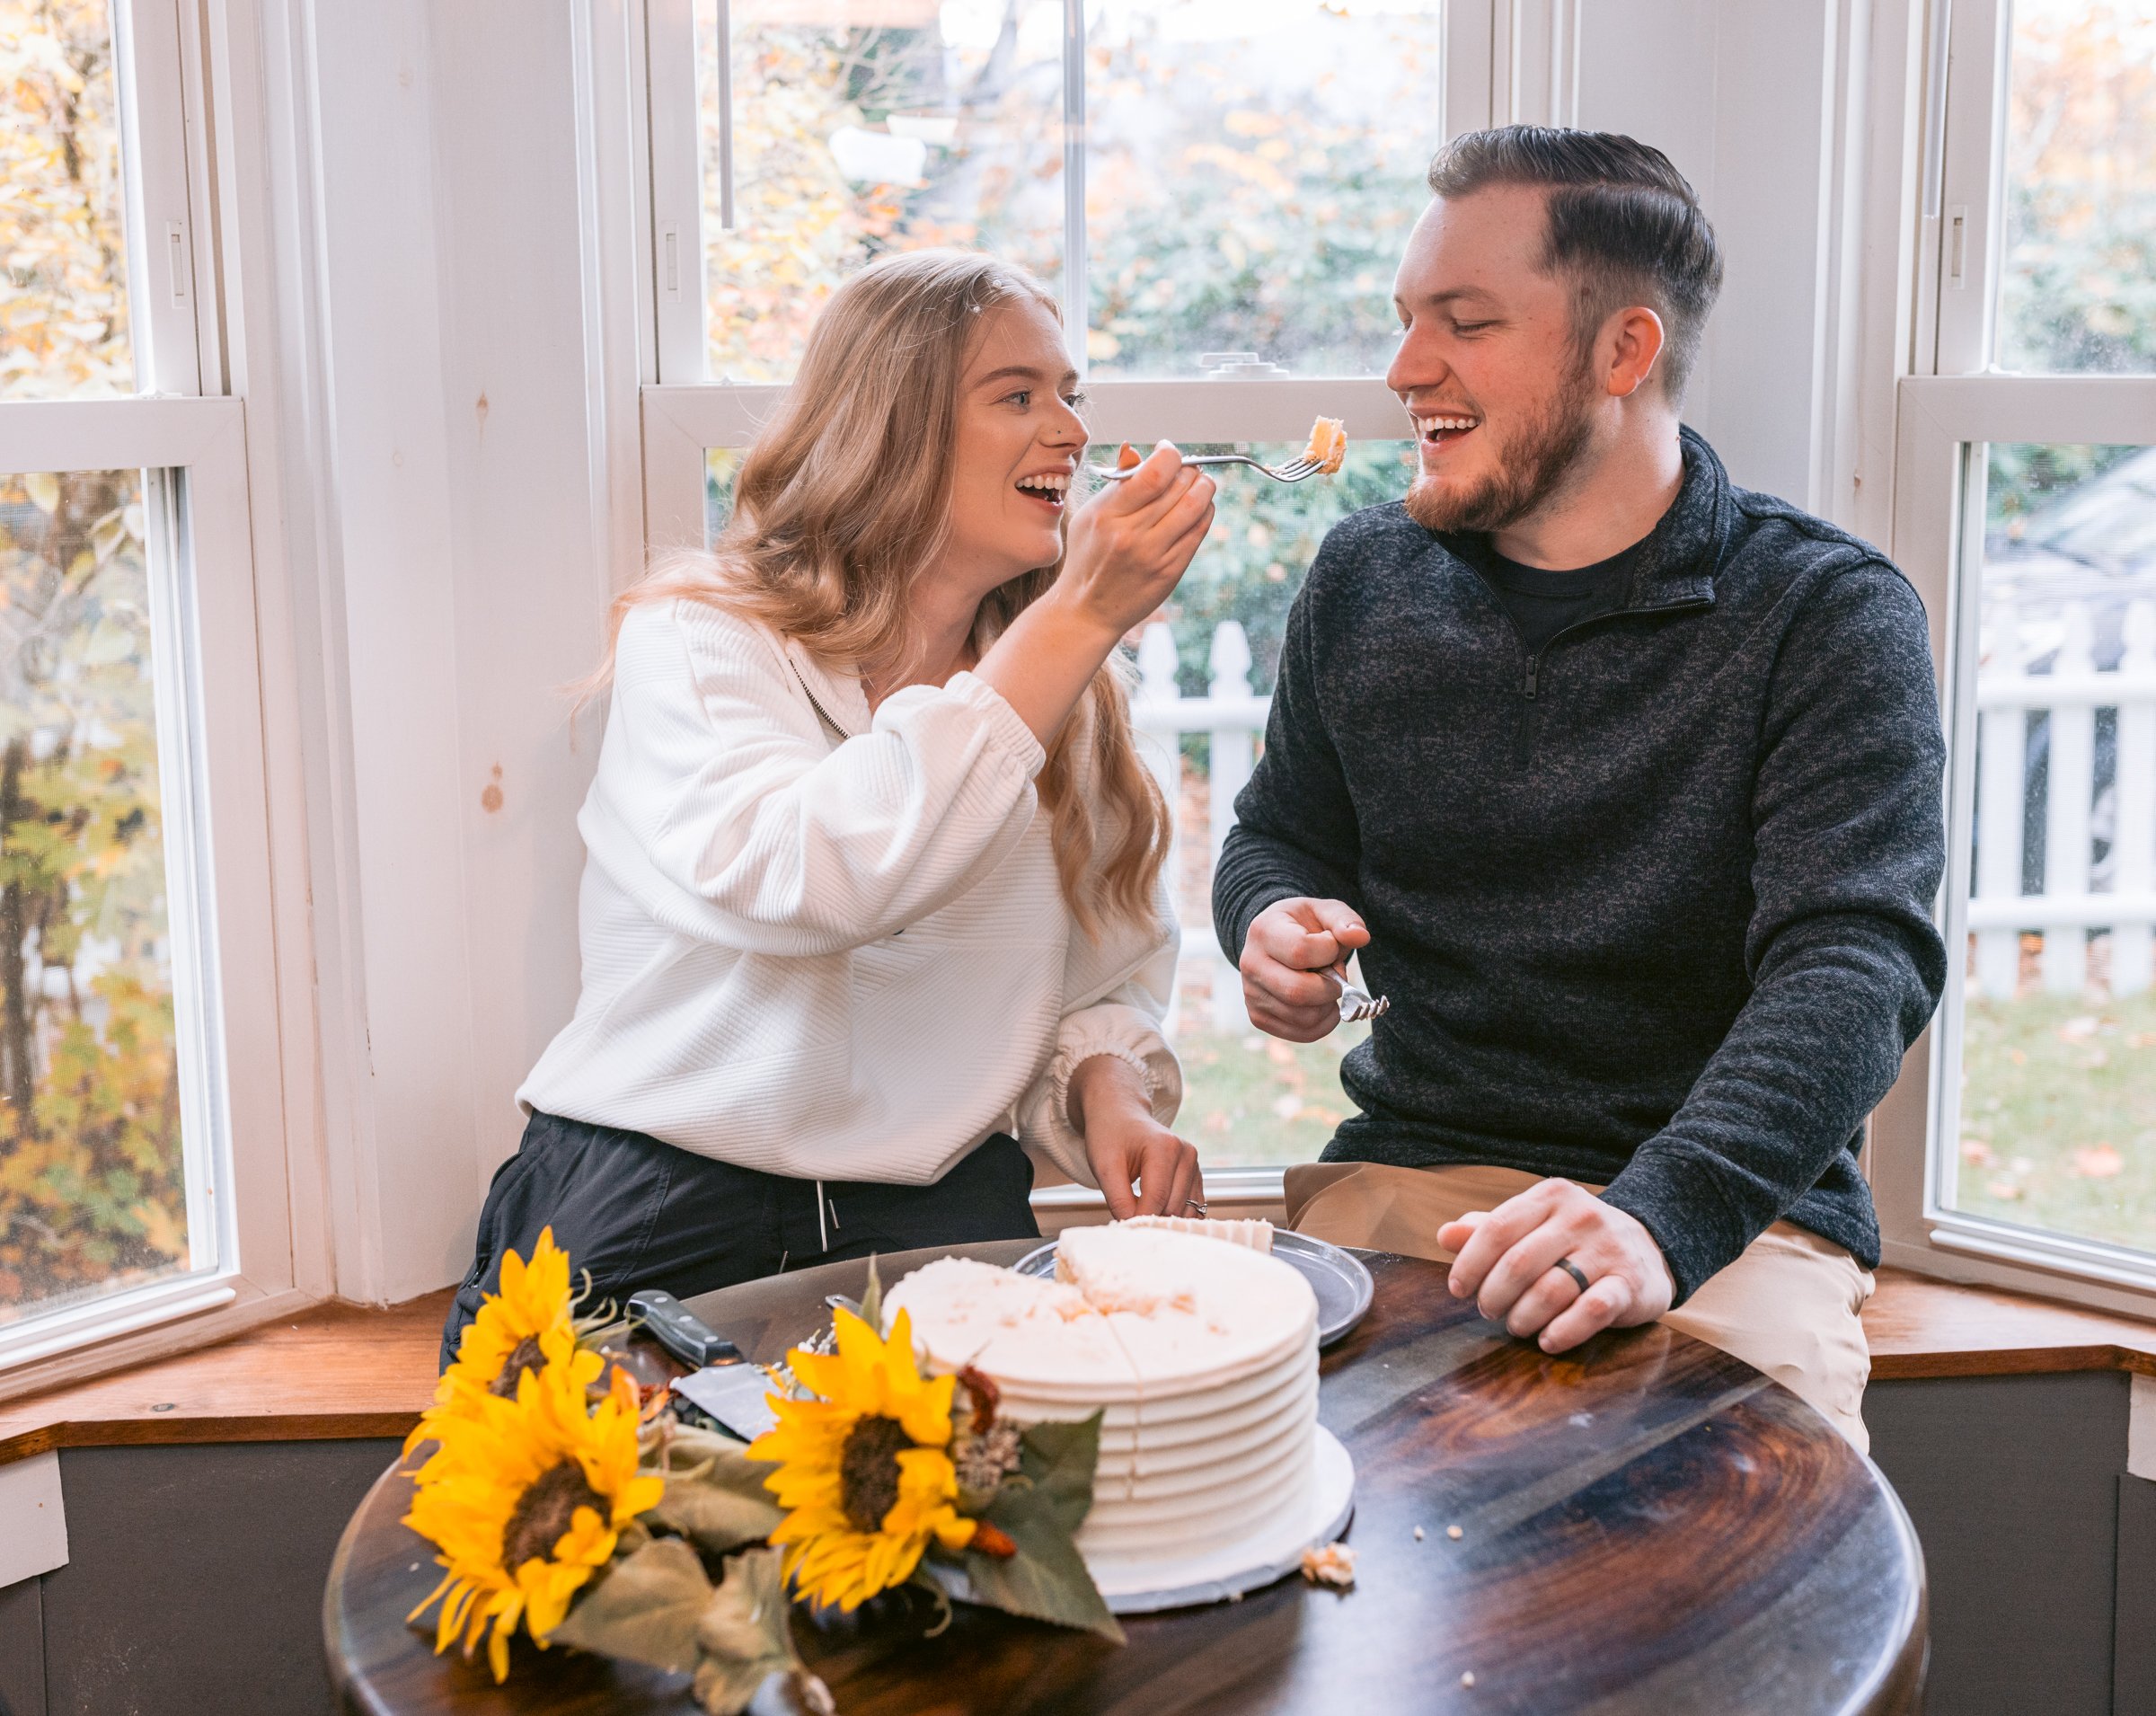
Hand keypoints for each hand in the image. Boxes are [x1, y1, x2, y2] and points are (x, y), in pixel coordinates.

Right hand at [1054, 442, 1216, 639]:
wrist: (1088, 611)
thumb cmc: (1087, 559)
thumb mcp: (1088, 517)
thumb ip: (1115, 485)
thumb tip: (1138, 452)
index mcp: (1108, 516)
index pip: (1154, 475)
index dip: (1170, 455)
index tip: (1167, 451)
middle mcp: (1132, 535)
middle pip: (1179, 486)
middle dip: (1189, 469)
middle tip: (1186, 468)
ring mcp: (1154, 555)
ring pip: (1196, 506)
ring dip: (1205, 487)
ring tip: (1200, 483)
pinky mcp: (1171, 571)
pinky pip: (1199, 531)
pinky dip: (1205, 511)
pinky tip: (1199, 506)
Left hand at [1068, 1054, 1203, 1218]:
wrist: (1120, 1116)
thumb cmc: (1110, 1136)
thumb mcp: (1104, 1167)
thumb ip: (1118, 1199)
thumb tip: (1132, 1226)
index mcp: (1165, 1148)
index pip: (1157, 1199)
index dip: (1138, 1219)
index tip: (1122, 1226)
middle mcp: (1187, 1155)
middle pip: (1172, 1207)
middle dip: (1149, 1217)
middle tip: (1126, 1213)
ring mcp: (1195, 1165)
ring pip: (1184, 1211)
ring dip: (1162, 1217)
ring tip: (1139, 1207)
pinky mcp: (1196, 1176)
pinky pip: (1192, 1207)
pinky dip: (1174, 1214)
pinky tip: (1154, 1207)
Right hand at [1239, 897, 1369, 1041]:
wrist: (1275, 941)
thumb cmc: (1304, 926)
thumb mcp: (1324, 912)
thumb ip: (1345, 920)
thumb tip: (1360, 937)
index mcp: (1263, 931)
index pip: (1300, 951)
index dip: (1329, 951)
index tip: (1331, 945)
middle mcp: (1250, 964)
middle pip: (1299, 992)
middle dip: (1332, 987)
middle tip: (1336, 976)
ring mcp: (1251, 994)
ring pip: (1303, 1017)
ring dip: (1329, 1006)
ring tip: (1326, 987)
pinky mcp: (1258, 1017)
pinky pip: (1301, 1033)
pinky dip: (1323, 1023)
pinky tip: (1323, 1004)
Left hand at [1438, 1179, 1674, 1352]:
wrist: (1649, 1246)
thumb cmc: (1574, 1239)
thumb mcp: (1534, 1225)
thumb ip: (1489, 1229)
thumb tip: (1444, 1235)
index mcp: (1550, 1196)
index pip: (1496, 1228)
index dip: (1470, 1263)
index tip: (1458, 1289)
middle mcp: (1580, 1216)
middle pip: (1518, 1263)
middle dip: (1493, 1295)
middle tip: (1488, 1311)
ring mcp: (1608, 1249)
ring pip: (1550, 1290)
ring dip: (1523, 1317)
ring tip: (1516, 1326)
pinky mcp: (1630, 1284)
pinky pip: (1592, 1311)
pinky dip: (1563, 1330)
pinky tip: (1547, 1341)